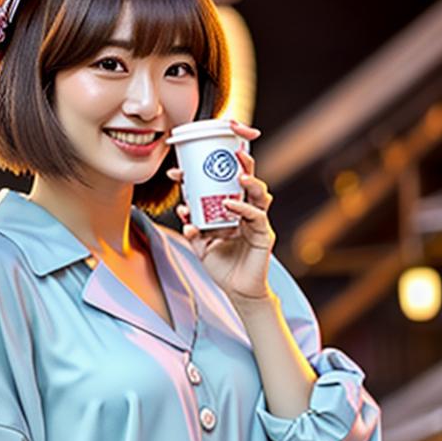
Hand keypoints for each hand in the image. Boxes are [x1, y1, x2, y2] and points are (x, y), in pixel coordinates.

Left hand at [166, 120, 274, 307]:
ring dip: (249, 180)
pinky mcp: (264, 234)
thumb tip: (184, 212)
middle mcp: (246, 211)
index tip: (177, 172)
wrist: (239, 291)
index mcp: (231, 210)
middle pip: (246, 180)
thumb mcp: (202, 248)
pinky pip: (256, 216)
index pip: (220, 185)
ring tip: (238, 173)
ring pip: (258, 192)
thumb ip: (193, 231)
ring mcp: (256, 221)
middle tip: (229, 149)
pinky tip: (230, 204)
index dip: (202, 176)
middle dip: (240, 162)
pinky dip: (242, 208)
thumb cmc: (224, 267)